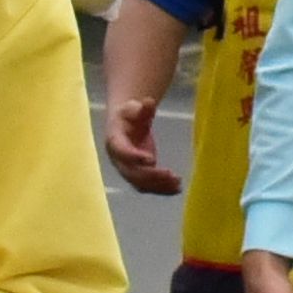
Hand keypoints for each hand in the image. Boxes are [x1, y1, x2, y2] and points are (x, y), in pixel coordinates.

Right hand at [99, 72, 180, 194]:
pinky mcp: (137, 175)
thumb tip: (149, 102)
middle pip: (132, 172)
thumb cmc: (129, 114)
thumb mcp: (134, 107)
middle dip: (151, 176)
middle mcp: (118, 159)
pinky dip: (162, 190)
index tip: (151, 159)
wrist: (125, 124)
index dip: (134, 157)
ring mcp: (127, 169)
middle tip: (170, 174)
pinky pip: (148, 186)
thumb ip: (142, 108)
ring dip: (159, 186)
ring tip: (177, 183)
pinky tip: (177, 189)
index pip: (121, 151)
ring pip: (140, 183)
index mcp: (114, 141)